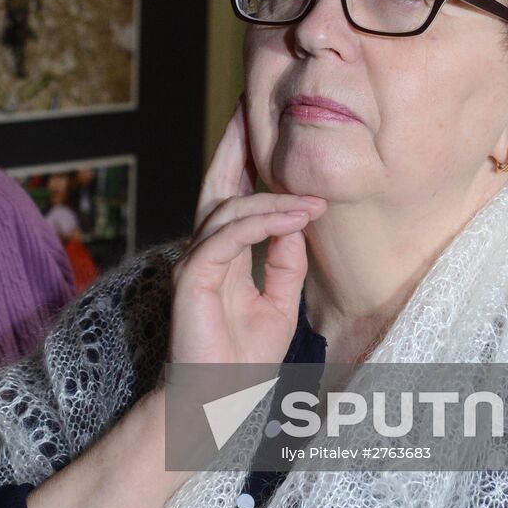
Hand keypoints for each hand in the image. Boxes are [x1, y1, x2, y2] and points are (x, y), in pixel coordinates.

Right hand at [168, 98, 324, 367]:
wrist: (215, 401)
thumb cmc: (242, 360)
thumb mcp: (279, 301)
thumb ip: (285, 260)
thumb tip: (298, 219)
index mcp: (222, 253)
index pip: (232, 196)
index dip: (243, 159)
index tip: (256, 123)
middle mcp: (204, 250)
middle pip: (217, 185)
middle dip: (232, 145)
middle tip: (246, 105)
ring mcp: (195, 261)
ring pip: (230, 209)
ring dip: (275, 199)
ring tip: (313, 200)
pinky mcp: (194, 277)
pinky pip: (229, 237)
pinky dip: (263, 223)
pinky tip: (294, 217)